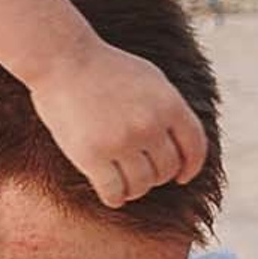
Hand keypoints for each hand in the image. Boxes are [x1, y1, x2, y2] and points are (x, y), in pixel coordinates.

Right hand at [29, 38, 208, 207]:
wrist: (63, 60)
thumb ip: (167, 107)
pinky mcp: (93, 156)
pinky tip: (113, 196)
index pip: (194, 147)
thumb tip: (180, 139)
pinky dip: (116, 198)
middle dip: (157, 176)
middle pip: (166, 169)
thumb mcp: (149, 79)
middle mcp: (149, 125)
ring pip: (142, 184)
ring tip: (126, 186)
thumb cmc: (104, 68)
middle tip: (144, 176)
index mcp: (169, 104)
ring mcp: (121, 142)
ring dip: (135, 189)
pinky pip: (114, 192)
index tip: (182, 177)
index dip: (191, 167)